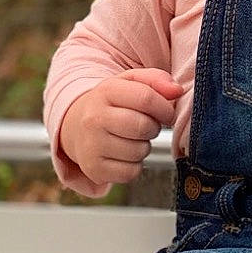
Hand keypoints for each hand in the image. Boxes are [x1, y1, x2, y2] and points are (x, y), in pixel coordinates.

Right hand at [59, 67, 184, 197]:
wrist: (75, 126)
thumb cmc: (112, 103)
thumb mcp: (129, 83)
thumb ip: (156, 80)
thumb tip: (176, 91)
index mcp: (105, 91)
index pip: (146, 98)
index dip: (165, 108)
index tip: (167, 113)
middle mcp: (94, 118)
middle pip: (144, 126)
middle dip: (154, 128)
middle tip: (147, 126)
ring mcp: (91, 145)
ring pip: (139, 151)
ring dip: (144, 147)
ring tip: (132, 139)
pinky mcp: (93, 169)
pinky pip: (131, 172)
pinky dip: (134, 166)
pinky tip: (124, 154)